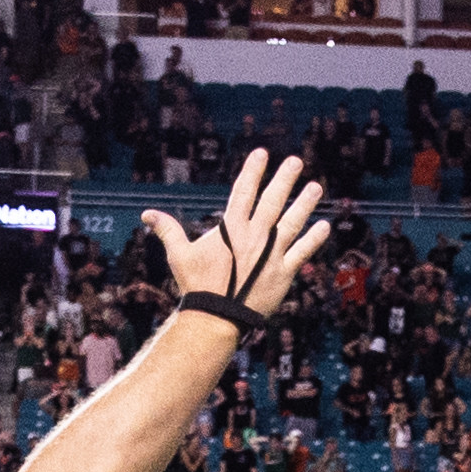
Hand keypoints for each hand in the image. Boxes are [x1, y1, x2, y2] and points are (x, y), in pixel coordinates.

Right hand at [155, 150, 339, 321]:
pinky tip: (324, 225)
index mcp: (231, 228)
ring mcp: (271, 254)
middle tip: (296, 161)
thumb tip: (146, 214)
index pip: (244, 191)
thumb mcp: (179, 254)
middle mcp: (254, 236)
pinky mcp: (283, 273)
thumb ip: (167, 230)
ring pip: (292, 223)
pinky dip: (314, 239)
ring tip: (316, 187)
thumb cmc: (196, 284)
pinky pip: (302, 252)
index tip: (262, 154)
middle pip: (272, 201)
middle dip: (284, 179)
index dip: (253, 171)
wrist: (216, 317)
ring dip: (304, 203)